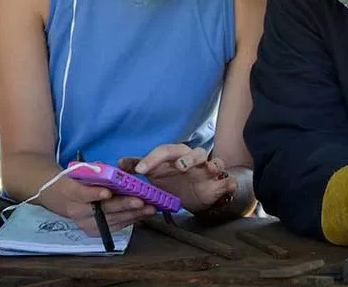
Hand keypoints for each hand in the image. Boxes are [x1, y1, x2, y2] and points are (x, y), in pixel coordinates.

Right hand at [41, 175, 155, 235]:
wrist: (55, 196)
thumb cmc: (72, 179)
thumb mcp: (78, 171)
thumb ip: (94, 170)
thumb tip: (109, 169)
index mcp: (70, 192)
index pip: (82, 194)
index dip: (95, 194)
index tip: (108, 192)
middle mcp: (76, 211)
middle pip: (101, 210)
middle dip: (122, 206)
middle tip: (140, 201)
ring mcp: (84, 223)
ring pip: (110, 221)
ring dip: (131, 215)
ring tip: (149, 209)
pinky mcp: (92, 231)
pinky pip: (113, 227)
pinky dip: (128, 221)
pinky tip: (142, 215)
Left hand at [118, 144, 235, 212]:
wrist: (193, 195)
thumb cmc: (173, 180)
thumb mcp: (155, 174)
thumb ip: (139, 166)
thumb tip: (119, 163)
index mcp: (175, 157)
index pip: (165, 151)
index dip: (152, 159)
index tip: (139, 171)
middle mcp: (193, 161)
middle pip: (194, 153)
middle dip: (188, 158)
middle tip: (179, 166)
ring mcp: (207, 172)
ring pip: (214, 162)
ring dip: (212, 164)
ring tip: (209, 169)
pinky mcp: (218, 185)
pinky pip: (227, 181)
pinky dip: (229, 182)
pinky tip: (228, 184)